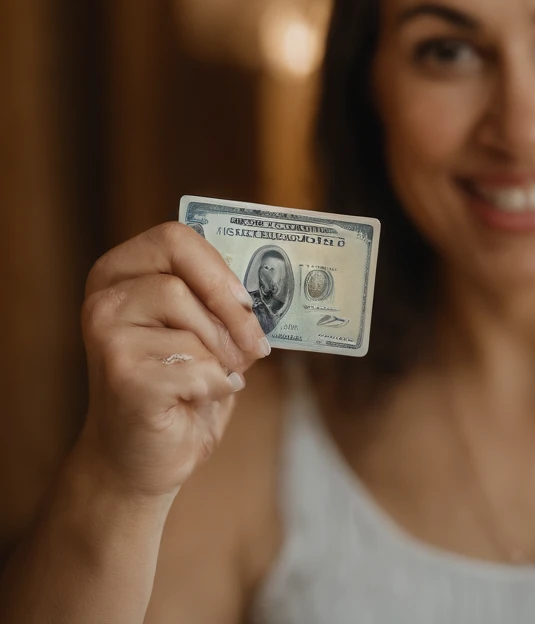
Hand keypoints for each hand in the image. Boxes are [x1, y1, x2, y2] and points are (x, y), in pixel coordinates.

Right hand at [76, 222, 270, 499]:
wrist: (141, 458)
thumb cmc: (179, 385)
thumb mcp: (201, 328)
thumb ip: (218, 296)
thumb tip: (269, 281)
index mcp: (122, 272)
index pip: (174, 238)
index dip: (219, 268)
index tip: (247, 300)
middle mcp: (104, 299)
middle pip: (182, 283)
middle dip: (230, 314)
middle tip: (253, 345)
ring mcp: (106, 337)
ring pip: (192, 324)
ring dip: (221, 355)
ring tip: (217, 375)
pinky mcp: (122, 376)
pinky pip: (194, 367)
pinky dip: (213, 384)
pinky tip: (197, 399)